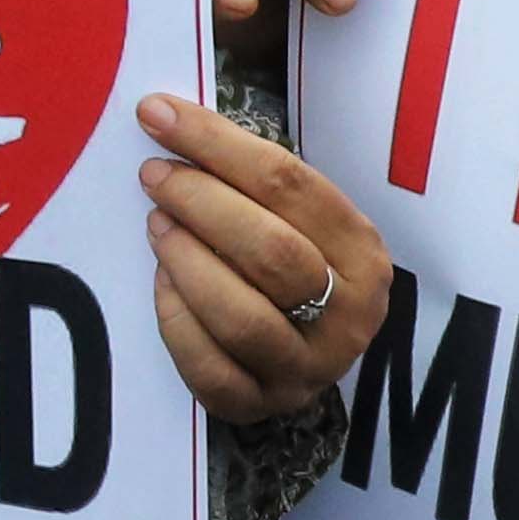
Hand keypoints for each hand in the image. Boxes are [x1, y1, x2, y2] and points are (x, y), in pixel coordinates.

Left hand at [137, 93, 383, 420]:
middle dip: (200, 202)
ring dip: (186, 261)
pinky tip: (163, 283)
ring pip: (240, 316)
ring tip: (157, 225)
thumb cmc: (289, 258)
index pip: (288, 184)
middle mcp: (349, 316)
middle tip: (154, 175)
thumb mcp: (299, 216)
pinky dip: (176, 320)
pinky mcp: (260, 404)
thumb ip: (254, 175)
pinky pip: (208, 368)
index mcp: (364, 253)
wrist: (301, 351)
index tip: (158, 115)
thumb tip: (170, 115)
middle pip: (270, 251)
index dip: (216, 143)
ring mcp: (307, 369)